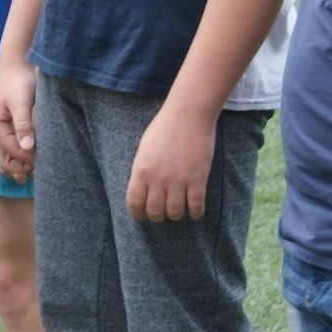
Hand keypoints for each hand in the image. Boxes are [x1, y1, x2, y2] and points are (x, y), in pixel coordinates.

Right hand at [0, 61, 37, 182]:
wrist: (18, 64)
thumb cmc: (19, 81)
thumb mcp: (21, 102)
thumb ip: (23, 124)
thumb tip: (28, 147)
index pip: (12, 153)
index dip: (30, 158)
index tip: (48, 158)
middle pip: (5, 162)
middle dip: (22, 168)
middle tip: (43, 169)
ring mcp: (2, 132)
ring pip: (7, 159)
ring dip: (20, 167)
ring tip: (38, 171)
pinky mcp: (11, 129)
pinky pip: (12, 152)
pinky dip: (21, 159)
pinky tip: (34, 162)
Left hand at [126, 104, 215, 220]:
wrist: (188, 115)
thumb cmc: (164, 128)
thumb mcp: (144, 149)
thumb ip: (142, 170)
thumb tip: (143, 189)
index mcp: (140, 171)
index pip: (134, 204)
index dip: (138, 214)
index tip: (142, 216)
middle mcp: (157, 179)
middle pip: (155, 212)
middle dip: (158, 216)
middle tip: (163, 212)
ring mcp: (178, 181)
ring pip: (175, 213)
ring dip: (176, 214)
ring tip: (179, 209)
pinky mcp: (198, 180)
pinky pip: (196, 207)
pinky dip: (195, 213)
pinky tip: (195, 209)